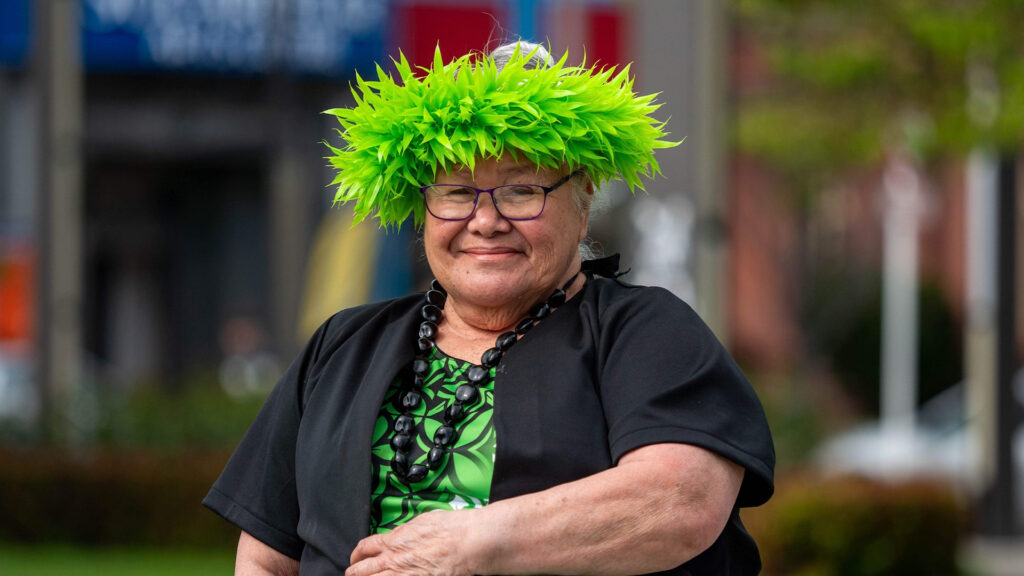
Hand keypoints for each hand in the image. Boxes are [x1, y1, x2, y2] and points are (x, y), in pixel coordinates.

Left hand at [346, 509, 480, 575]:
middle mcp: (393, 560)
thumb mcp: (420, 522)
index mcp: (393, 540)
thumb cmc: (450, 528)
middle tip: (353, 574)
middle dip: (354, 573)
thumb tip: (397, 536)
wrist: (467, 542)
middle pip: (360, 571)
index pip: (364, 548)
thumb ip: (403, 532)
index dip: (357, 555)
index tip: (357, 558)